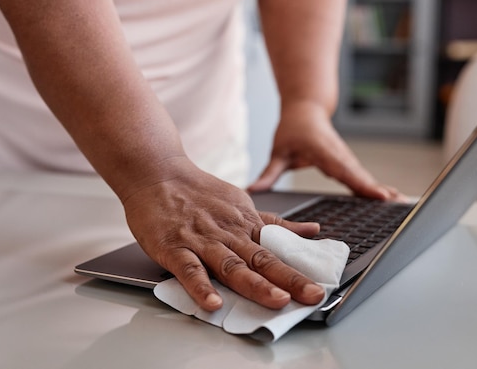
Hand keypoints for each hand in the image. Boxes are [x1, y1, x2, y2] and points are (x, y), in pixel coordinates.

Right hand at [122, 158, 324, 310]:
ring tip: (275, 301)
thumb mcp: (242, 203)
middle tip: (311, 297)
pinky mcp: (174, 247)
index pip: (277, 251)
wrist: (157, 173)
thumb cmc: (197, 191)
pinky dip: (201, 286)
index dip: (298, 270)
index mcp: (244, 225)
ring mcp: (201, 241)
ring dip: (255, 284)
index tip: (319, 288)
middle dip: (289, 280)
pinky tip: (212, 303)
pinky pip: (189, 269)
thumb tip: (312, 230)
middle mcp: (227, 234)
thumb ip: (274, 222)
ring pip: (231, 265)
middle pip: (261, 260)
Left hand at [248, 101, 405, 200]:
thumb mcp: (278, 151)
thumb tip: (253, 190)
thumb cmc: (292, 128)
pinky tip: (389, 199)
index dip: (361, 184)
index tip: (379, 195)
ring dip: (382, 189)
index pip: (344, 170)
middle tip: (398, 205)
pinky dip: (375, 187)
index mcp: (323, 151)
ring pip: (364, 177)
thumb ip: (269, 173)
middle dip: (378, 191)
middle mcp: (338, 155)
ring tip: (401, 204)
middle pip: (360, 176)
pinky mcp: (347, 162)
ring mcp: (345, 158)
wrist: (306, 108)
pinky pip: (362, 177)